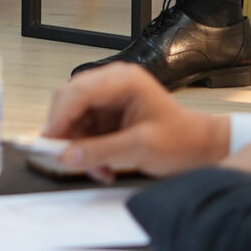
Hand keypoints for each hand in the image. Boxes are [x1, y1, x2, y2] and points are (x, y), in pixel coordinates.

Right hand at [41, 63, 230, 180]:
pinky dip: (87, 148)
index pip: (79, 93)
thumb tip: (66, 157)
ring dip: (78, 145)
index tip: (49, 143)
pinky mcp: (108, 112)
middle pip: (70, 101)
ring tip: (97, 170)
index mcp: (123, 80)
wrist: (202, 147)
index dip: (60, 118)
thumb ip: (101, 151)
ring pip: (74, 117)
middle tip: (64, 158)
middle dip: (66, 132)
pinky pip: (84, 127)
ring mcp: (109, 96)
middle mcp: (112, 82)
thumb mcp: (140, 148)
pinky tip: (102, 166)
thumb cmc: (181, 141)